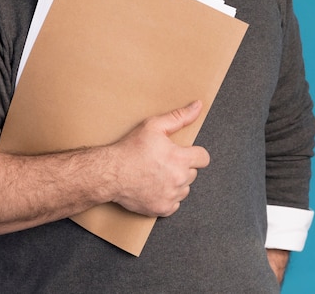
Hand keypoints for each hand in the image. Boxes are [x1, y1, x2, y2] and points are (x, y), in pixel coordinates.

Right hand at [107, 100, 209, 216]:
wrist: (111, 172)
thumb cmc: (131, 148)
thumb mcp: (154, 125)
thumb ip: (179, 116)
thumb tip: (198, 106)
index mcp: (180, 159)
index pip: (204, 158)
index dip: (194, 153)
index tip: (183, 152)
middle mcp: (179, 180)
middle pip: (193, 173)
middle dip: (182, 166)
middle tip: (164, 161)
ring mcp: (171, 196)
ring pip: (184, 189)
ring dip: (176, 182)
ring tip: (158, 173)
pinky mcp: (162, 209)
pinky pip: (174, 204)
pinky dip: (168, 197)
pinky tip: (154, 186)